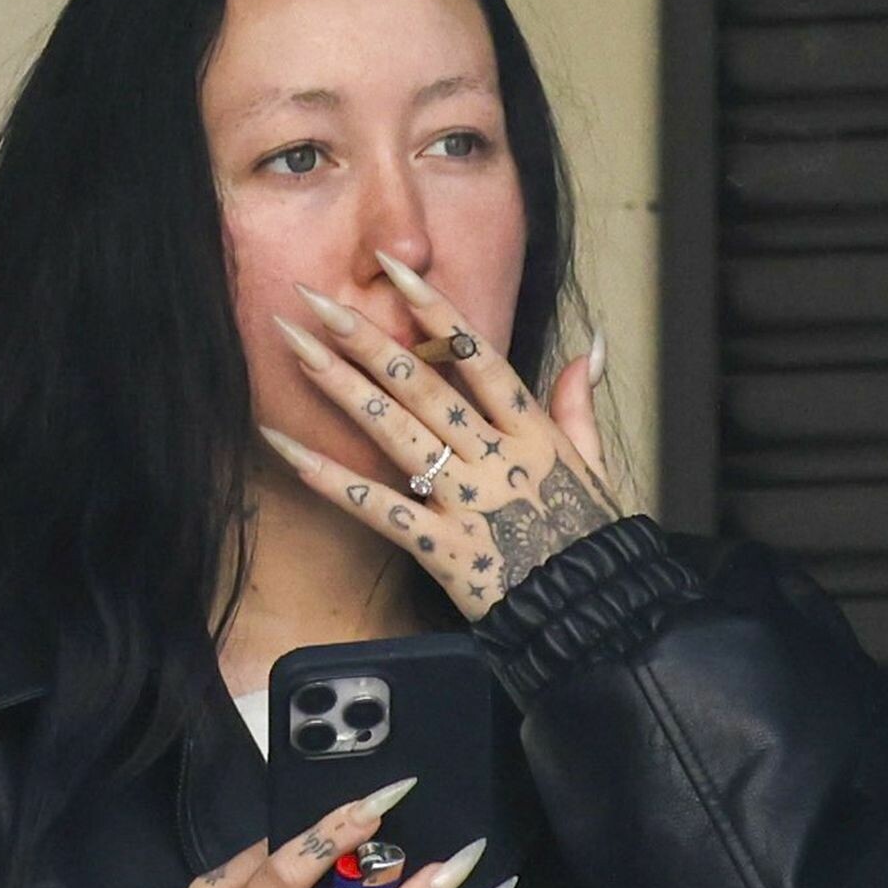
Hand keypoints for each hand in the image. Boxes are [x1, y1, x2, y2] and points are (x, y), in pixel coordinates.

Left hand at [259, 253, 621, 619]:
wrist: (598, 619)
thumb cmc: (595, 547)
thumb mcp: (599, 468)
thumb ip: (579, 404)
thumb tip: (588, 345)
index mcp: (535, 431)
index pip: (478, 355)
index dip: (433, 309)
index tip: (392, 268)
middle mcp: (498, 457)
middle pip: (421, 385)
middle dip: (364, 337)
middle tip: (312, 299)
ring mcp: (469, 502)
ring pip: (395, 432)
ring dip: (340, 387)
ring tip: (294, 348)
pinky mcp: (445, 550)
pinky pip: (379, 509)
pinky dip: (331, 481)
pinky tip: (288, 451)